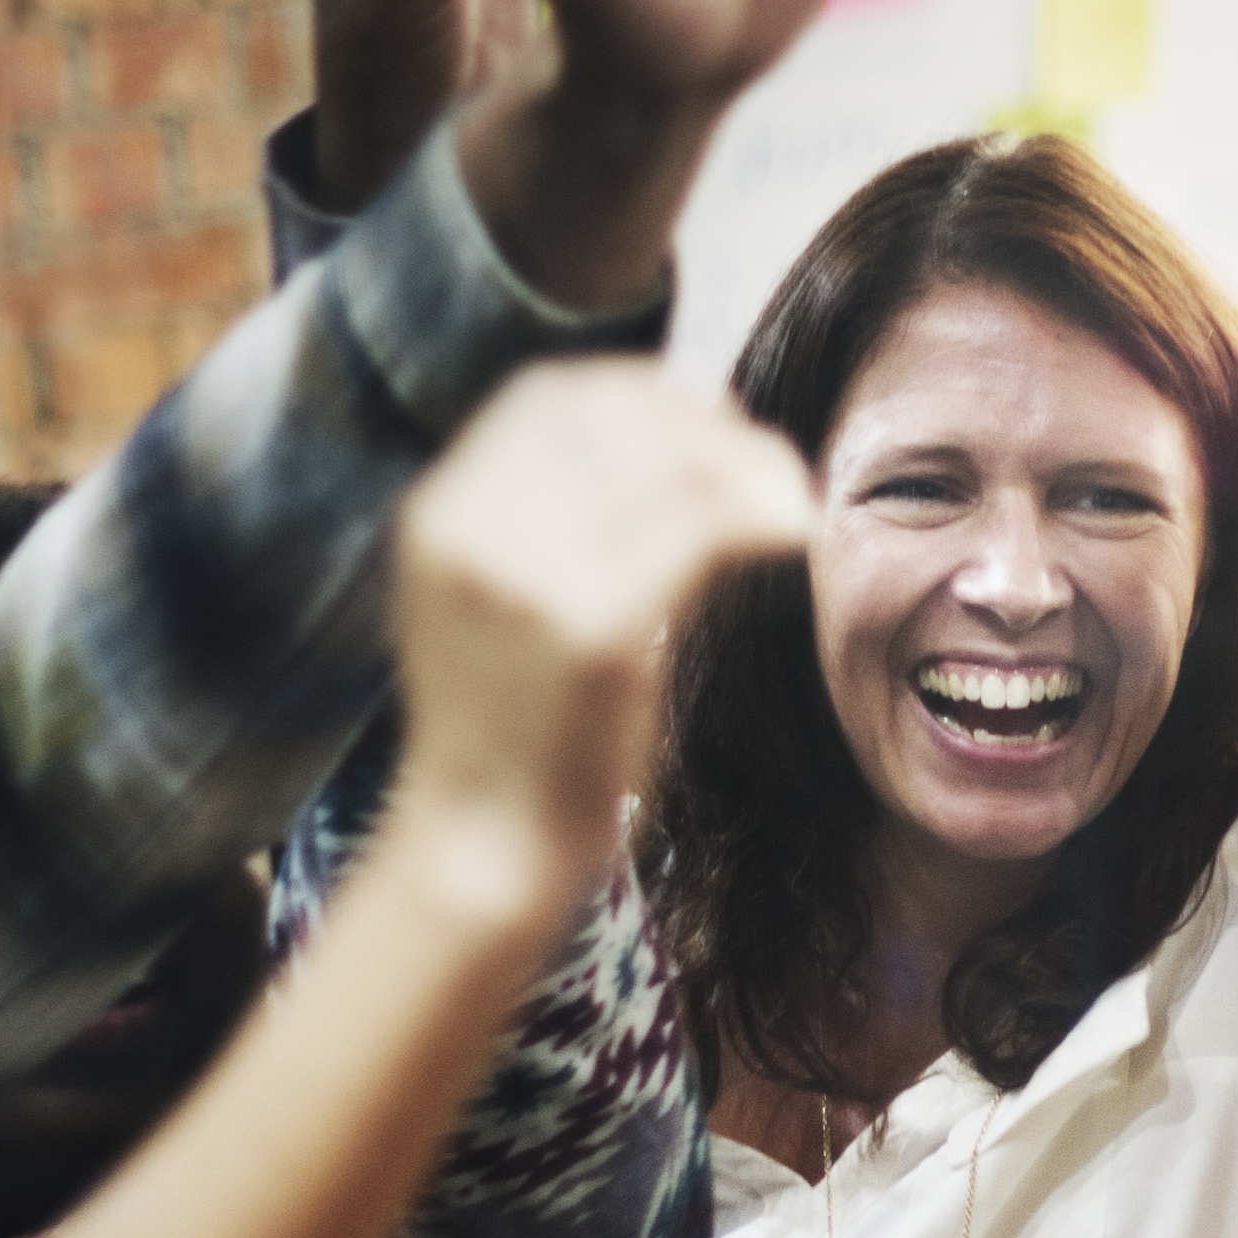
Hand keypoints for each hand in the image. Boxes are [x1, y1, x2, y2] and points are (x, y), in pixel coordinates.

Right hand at [382, 361, 814, 903]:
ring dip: (754, 468)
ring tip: (793, 506)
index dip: (644, 391)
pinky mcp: (594, 628)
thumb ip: (546, 520)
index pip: (549, 395)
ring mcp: (528, 575)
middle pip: (616, 416)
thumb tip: (666, 442)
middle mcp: (472, 528)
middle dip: (712, 426)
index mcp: (441, 513)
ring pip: (672, 463)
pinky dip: (767, 516)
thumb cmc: (515, 730)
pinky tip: (796, 537)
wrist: (483, 845)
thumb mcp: (498, 600)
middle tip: (774, 468)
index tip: (713, 419)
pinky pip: (705, 528)